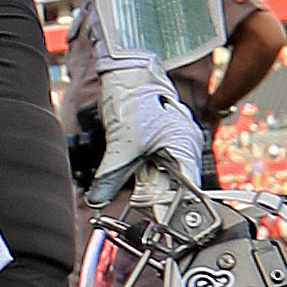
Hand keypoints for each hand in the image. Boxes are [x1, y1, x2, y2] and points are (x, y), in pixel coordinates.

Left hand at [86, 60, 202, 206]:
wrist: (125, 66)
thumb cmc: (131, 94)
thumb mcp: (120, 143)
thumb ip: (110, 176)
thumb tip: (98, 200)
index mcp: (186, 146)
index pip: (188, 190)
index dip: (171, 207)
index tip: (156, 220)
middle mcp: (187, 143)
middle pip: (176, 184)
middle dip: (156, 193)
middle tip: (137, 198)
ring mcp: (177, 138)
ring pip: (164, 173)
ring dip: (149, 180)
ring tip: (135, 170)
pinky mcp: (164, 135)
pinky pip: (157, 160)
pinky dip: (146, 167)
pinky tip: (135, 162)